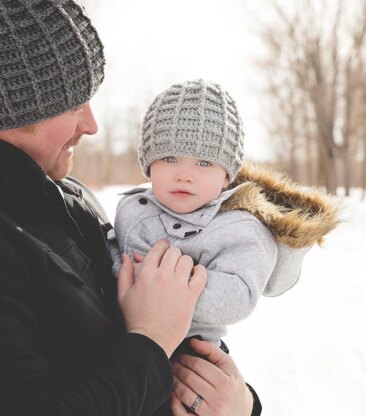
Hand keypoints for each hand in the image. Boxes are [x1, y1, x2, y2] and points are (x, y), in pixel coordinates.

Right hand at [117, 240, 206, 357]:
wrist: (150, 341)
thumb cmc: (136, 319)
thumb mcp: (123, 295)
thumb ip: (124, 273)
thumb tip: (126, 256)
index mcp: (146, 274)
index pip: (157, 250)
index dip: (162, 245)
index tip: (165, 246)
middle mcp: (163, 276)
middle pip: (174, 252)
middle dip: (173, 254)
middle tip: (172, 261)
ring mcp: (178, 285)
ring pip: (187, 260)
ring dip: (185, 262)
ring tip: (183, 269)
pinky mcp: (190, 296)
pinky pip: (200, 275)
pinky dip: (200, 271)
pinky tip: (195, 273)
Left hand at [171, 338, 253, 415]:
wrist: (241, 411)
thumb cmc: (232, 383)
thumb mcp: (228, 365)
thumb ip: (211, 350)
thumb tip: (192, 341)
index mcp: (225, 383)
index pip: (198, 365)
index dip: (186, 358)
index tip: (180, 354)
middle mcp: (218, 400)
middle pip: (189, 378)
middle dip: (177, 367)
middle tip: (172, 361)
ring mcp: (209, 414)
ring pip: (184, 393)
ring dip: (174, 381)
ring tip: (171, 373)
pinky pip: (181, 413)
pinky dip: (173, 400)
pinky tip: (172, 391)